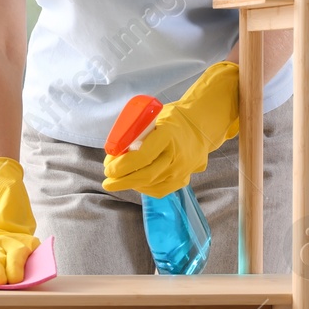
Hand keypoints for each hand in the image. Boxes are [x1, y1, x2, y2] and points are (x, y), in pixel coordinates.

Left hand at [103, 61, 239, 198]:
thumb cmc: (172, 119)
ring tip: (118, 180)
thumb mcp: (153, 118)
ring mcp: (182, 170)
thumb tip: (114, 152)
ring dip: (131, 184)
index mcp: (169, 135)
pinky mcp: (183, 180)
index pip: (143, 156)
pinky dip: (143, 188)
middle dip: (122, 181)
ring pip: (151, 184)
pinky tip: (134, 183)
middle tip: (107, 181)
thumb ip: (135, 133)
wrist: (201, 127)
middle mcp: (178, 156)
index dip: (123, 166)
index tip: (108, 169)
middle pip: (146, 175)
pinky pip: (159, 190)